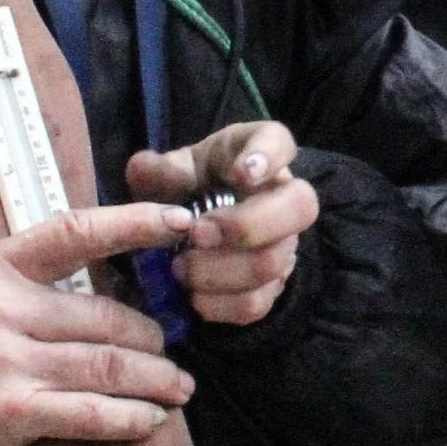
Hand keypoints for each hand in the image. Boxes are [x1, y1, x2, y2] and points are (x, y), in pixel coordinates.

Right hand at [0, 206, 196, 445]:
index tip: (179, 222)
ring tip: (176, 388)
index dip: (133, 223)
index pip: (74, 232)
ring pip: (108, 364)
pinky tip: (147, 419)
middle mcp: (0, 307)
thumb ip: (30, 287)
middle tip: (171, 353)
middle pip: (106, 315)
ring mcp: (5, 360)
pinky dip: (129, 418)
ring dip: (154, 380)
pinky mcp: (10, 411)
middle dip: (151, 338)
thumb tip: (113, 288)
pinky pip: (91, 411)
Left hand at [126, 120, 314, 326]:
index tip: (244, 173)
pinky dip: (218, 304)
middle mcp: (283, 197)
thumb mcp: (166, 174)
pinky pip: (257, 304)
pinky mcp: (271, 288)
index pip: (279, 141)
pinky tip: (193, 293)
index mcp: (255, 154)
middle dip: (246, 226)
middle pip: (301, 207)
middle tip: (197, 234)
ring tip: (180, 267)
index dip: (269, 157)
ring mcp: (284, 245)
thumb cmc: (184, 189)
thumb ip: (157, 171)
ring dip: (220, 271)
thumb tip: (146, 167)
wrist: (192, 231)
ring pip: (273, 263)